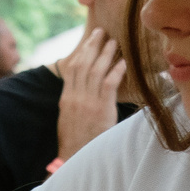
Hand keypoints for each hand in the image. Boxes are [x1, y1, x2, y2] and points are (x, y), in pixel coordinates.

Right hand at [55, 28, 123, 162]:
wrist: (74, 157)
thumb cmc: (74, 141)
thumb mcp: (68, 118)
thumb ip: (74, 101)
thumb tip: (81, 90)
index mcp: (66, 97)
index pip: (72, 68)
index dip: (81, 53)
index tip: (88, 42)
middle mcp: (76, 96)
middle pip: (83, 64)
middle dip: (92, 46)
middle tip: (100, 32)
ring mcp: (88, 102)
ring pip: (96, 70)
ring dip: (105, 54)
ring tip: (114, 42)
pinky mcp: (101, 108)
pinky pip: (109, 84)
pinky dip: (116, 71)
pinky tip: (123, 63)